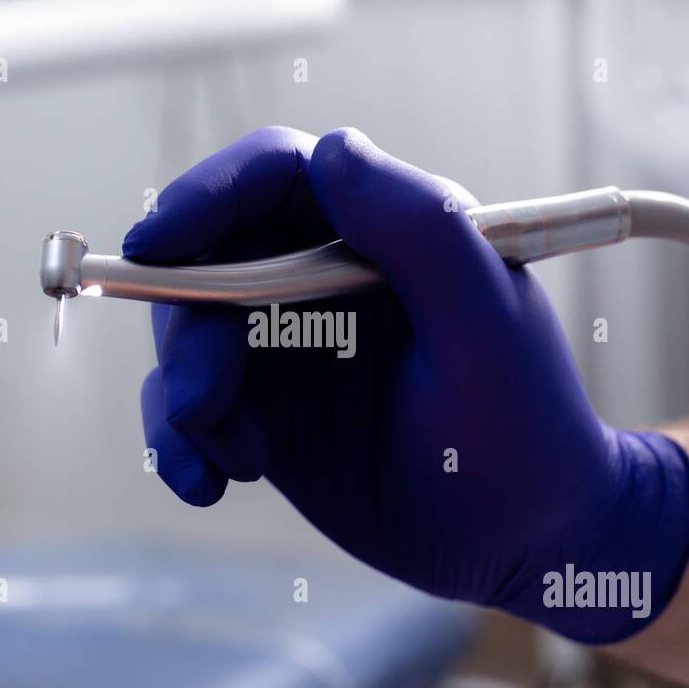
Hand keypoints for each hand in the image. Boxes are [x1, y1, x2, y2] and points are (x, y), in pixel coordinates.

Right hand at [128, 127, 688, 642]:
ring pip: (189, 337)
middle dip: (189, 326)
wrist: (528, 539)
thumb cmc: (527, 428)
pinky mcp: (269, 414)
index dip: (207, 194)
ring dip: (187, 395)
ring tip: (239, 460)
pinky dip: (181, 443)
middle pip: (211, 260)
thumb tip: (334, 148)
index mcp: (381, 235)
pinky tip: (207, 484)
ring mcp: (291, 348)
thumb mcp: (486, 328)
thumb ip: (422, 232)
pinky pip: (192, 411)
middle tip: (201, 401)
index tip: (160, 243)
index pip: (276, 177)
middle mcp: (325, 279)